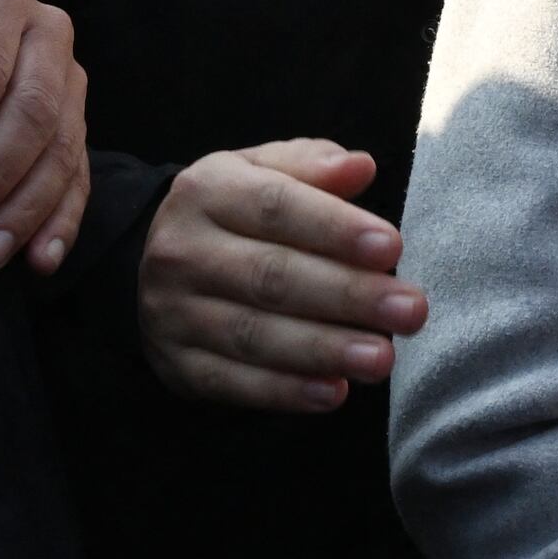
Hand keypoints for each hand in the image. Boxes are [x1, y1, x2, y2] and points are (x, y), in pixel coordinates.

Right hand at [138, 141, 421, 412]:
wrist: (147, 263)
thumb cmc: (232, 214)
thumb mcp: (260, 172)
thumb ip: (312, 166)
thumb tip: (360, 167)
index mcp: (206, 192)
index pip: (275, 208)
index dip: (335, 229)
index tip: (392, 247)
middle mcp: (183, 252)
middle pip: (271, 276)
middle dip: (347, 295)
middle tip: (410, 309)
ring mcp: (176, 313)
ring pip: (255, 335)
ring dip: (324, 350)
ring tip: (382, 358)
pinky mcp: (180, 365)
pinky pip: (235, 384)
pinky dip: (287, 392)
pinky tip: (335, 392)